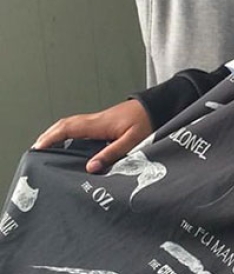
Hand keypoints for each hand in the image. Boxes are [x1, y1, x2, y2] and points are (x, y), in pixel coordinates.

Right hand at [33, 100, 152, 173]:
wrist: (157, 105)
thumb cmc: (147, 121)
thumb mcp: (133, 140)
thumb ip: (112, 153)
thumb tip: (90, 167)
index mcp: (98, 124)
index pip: (67, 129)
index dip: (50, 138)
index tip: (37, 149)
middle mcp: (94, 120)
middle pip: (64, 125)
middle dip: (47, 136)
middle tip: (35, 151)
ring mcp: (98, 120)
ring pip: (70, 124)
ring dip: (56, 134)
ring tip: (45, 148)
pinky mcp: (103, 122)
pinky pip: (79, 126)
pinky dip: (67, 133)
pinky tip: (67, 143)